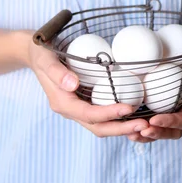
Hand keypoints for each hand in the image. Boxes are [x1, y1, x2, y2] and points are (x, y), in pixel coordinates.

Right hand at [26, 35, 149, 136]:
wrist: (36, 53)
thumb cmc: (41, 53)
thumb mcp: (45, 58)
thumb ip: (57, 72)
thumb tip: (73, 85)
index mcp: (62, 103)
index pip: (89, 115)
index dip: (109, 114)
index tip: (128, 108)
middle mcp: (70, 110)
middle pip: (98, 127)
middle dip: (121, 129)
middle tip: (145, 126)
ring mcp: (77, 108)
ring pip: (101, 125)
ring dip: (122, 127)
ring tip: (145, 124)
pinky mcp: (84, 103)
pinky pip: (102, 117)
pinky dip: (118, 119)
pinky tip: (135, 114)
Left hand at [128, 17, 181, 141]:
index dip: (170, 123)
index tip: (153, 121)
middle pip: (174, 130)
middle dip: (157, 133)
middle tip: (139, 132)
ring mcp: (175, 103)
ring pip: (162, 127)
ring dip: (147, 134)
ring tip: (130, 133)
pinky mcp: (163, 98)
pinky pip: (153, 114)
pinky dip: (141, 122)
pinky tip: (126, 122)